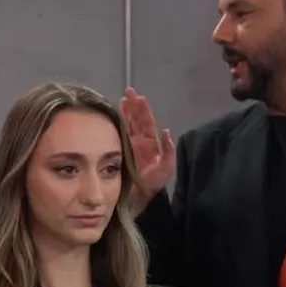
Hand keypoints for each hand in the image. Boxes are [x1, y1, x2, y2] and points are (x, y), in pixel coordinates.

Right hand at [120, 87, 174, 205]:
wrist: (142, 194)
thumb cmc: (154, 181)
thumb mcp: (165, 167)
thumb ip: (169, 151)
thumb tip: (167, 131)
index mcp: (152, 143)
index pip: (147, 122)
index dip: (143, 110)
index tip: (139, 98)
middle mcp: (142, 141)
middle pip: (137, 119)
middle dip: (134, 105)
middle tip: (128, 91)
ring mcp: (132, 145)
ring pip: (129, 124)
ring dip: (126, 111)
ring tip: (122, 99)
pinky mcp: (124, 150)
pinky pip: (122, 134)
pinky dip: (120, 123)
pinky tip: (116, 115)